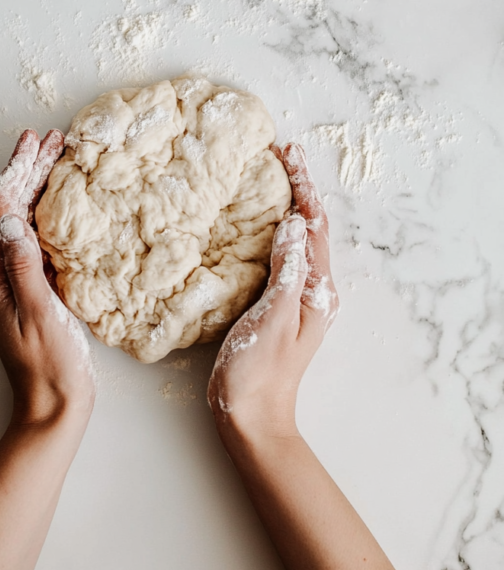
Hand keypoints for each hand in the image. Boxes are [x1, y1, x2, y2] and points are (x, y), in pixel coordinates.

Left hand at [0, 129, 94, 428]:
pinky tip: (64, 201)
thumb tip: (11, 219)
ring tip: (56, 156)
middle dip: (29, 171)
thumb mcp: (39, 313)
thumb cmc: (49, 365)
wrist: (54, 406)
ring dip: (39, 186)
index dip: (17, 173)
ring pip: (25, 220)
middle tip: (49, 138)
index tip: (34, 143)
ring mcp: (16, 281)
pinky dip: (50, 212)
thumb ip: (25, 266)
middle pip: (11, 210)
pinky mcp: (34, 289)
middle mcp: (0, 274)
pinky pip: (38, 239)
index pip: (2, 212)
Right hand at [208, 142, 337, 438]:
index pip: (316, 226)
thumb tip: (296, 224)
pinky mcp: (276, 304)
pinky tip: (255, 223)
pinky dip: (271, 231)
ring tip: (272, 175)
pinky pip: (279, 256)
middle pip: (311, 227)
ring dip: (288, 205)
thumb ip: (287, 271)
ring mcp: (296, 297)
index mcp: (318, 290)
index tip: (287, 152)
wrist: (251, 417)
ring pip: (296, 239)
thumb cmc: (260, 372)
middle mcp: (313, 289)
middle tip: (280, 152)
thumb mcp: (274, 317)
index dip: (303, 186)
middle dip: (298, 187)